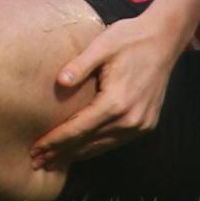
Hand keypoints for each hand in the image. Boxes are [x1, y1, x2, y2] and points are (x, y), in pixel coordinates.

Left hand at [35, 13, 188, 169]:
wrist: (164, 40)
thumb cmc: (129, 38)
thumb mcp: (103, 45)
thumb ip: (80, 65)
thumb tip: (59, 82)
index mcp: (116, 102)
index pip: (78, 129)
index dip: (55, 141)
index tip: (35, 149)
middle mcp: (130, 119)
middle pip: (88, 143)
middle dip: (60, 153)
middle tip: (36, 162)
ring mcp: (140, 124)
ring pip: (102, 147)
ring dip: (77, 155)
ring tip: (53, 162)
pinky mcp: (146, 124)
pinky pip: (115, 142)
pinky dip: (95, 148)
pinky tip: (80, 151)